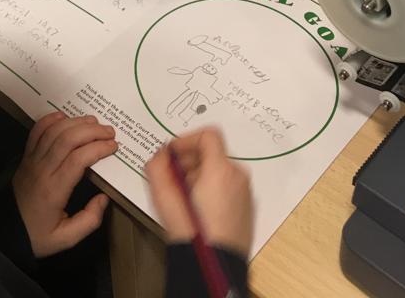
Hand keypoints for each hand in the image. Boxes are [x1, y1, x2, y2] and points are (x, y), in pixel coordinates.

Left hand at [12, 111, 117, 256]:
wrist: (5, 230)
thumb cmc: (38, 234)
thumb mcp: (66, 238)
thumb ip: (89, 220)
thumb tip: (104, 198)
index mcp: (54, 190)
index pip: (78, 159)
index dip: (97, 148)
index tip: (113, 147)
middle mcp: (42, 169)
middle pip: (67, 139)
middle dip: (91, 131)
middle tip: (110, 131)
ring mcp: (32, 159)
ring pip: (54, 131)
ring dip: (75, 122)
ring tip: (94, 122)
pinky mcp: (26, 155)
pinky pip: (37, 131)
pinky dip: (51, 119)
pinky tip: (65, 117)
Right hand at [145, 128, 252, 257]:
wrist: (215, 269)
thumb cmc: (191, 233)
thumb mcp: (164, 198)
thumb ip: (157, 167)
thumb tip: (160, 155)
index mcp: (221, 169)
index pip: (208, 135)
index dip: (186, 139)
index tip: (172, 154)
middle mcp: (238, 176)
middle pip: (213, 153)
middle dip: (190, 160)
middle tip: (173, 177)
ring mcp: (246, 193)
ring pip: (220, 170)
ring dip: (200, 175)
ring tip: (184, 196)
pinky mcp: (248, 208)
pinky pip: (229, 186)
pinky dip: (213, 188)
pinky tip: (198, 208)